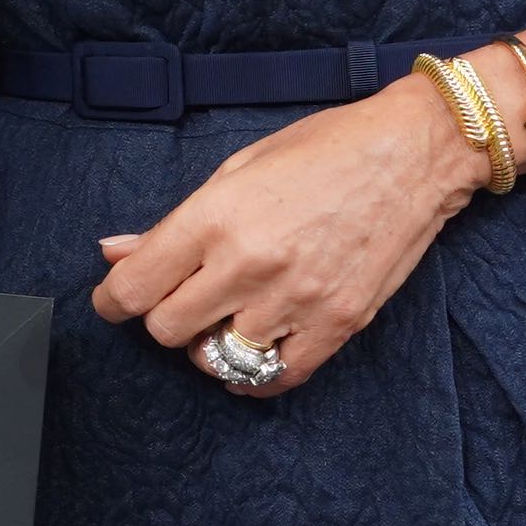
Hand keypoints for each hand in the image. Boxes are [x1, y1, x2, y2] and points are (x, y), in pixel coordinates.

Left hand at [88, 76, 490, 395]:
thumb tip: (115, 253)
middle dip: (162, 317)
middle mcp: (249, 265)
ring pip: (215, 358)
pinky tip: (252, 354)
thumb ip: (174, 222)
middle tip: (180, 297)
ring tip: (223, 316)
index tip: (114, 299)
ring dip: (208, 343)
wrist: (414, 153)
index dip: (112, 299)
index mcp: (216, 217)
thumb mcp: (238, 167)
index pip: (134, 287)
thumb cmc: (326, 148)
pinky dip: (254, 375)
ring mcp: (295, 301)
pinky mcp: (336, 325)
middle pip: (166, 329)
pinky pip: (276, 377)